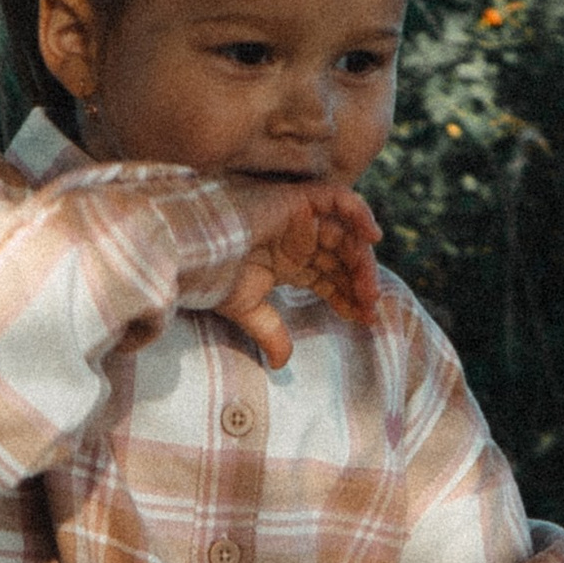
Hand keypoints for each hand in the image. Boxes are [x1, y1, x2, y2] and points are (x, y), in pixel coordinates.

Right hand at [216, 181, 382, 367]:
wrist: (191, 253)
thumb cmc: (210, 276)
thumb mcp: (248, 310)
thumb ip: (271, 332)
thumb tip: (281, 364)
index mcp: (287, 261)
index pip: (330, 278)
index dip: (350, 297)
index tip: (366, 320)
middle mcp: (296, 239)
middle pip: (342, 258)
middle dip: (360, 282)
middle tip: (370, 308)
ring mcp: (297, 217)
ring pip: (345, 233)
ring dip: (361, 259)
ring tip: (367, 288)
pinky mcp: (295, 200)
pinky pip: (338, 198)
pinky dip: (359, 213)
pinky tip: (372, 238)